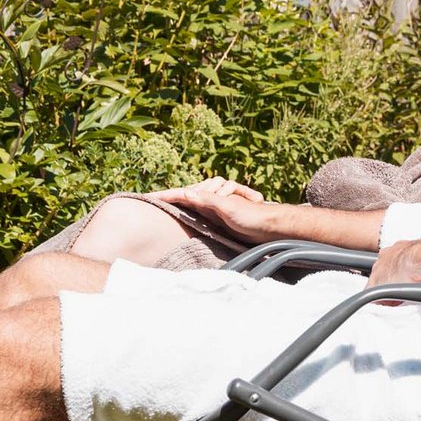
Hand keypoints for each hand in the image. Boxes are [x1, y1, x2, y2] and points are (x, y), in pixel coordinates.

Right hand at [154, 178, 276, 241]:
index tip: (149, 198)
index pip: (184, 194)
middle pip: (185, 195)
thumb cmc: (252, 216)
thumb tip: (184, 192)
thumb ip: (207, 199)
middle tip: (150, 198)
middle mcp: (211, 198)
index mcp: (211, 194)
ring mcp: (215, 208)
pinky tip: (183, 211)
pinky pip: (199, 213)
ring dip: (179, 201)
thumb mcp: (228, 207)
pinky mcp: (219, 218)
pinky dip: (189, 210)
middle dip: (169, 196)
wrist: (271, 227)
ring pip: (191, 202)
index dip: (167, 196)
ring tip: (161, 201)